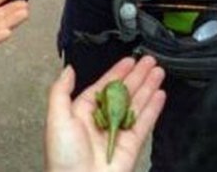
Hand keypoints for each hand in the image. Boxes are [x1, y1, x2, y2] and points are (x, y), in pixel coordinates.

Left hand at [44, 57, 165, 171]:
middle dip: (137, 76)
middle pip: (124, 93)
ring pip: (137, 105)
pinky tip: (160, 94)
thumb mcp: (56, 117)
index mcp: (82, 112)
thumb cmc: (63, 156)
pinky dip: (153, 108)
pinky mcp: (132, 145)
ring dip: (148, 87)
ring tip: (159, 71)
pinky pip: (145, 123)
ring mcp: (118, 132)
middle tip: (150, 60)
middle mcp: (102, 120)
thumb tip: (68, 70)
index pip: (104, 86)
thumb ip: (61, 91)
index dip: (117, 73)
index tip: (130, 61)